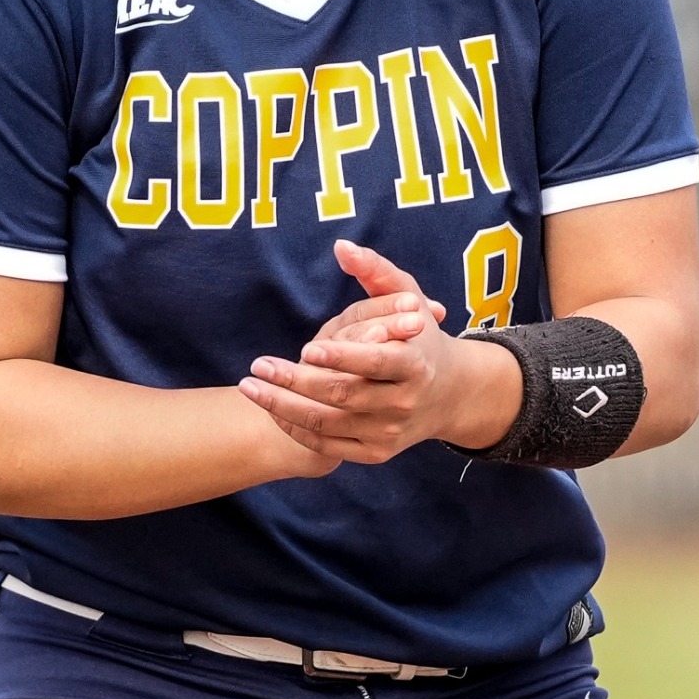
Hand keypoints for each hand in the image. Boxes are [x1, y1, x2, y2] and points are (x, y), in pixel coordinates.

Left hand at [239, 241, 521, 465]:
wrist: (448, 395)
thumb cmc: (419, 337)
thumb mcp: (409, 299)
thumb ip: (376, 271)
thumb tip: (342, 247)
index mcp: (416, 364)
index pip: (377, 362)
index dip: (343, 357)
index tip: (307, 349)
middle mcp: (404, 402)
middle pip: (343, 394)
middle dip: (295, 381)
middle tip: (258, 365)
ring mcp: (389, 432)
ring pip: (328, 423)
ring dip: (283, 407)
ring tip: (250, 387)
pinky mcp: (376, 452)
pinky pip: (327, 445)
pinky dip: (295, 428)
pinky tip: (270, 408)